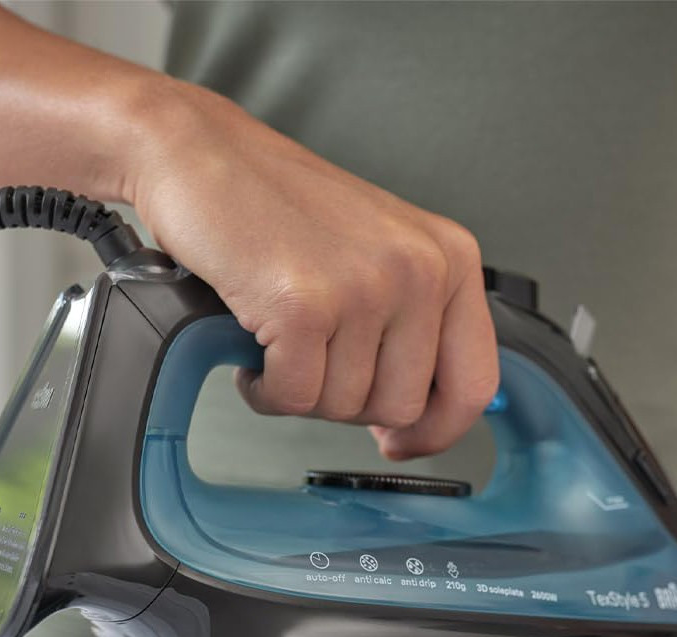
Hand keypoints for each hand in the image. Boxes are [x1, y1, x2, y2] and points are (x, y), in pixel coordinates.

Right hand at [119, 79, 497, 459]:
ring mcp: (363, 287)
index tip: (400, 441)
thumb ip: (415, 324)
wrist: (202, 155)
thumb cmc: (279, 205)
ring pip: (345, 408)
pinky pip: (294, 399)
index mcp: (450, 258)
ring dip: (301, 392)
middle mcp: (419, 269)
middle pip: (401, 407)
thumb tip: (418, 417)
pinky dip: (265, 390)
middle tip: (314, 363)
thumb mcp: (379, 253)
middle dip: (348, 403)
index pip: (475, 382)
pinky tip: (256, 350)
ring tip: (281, 342)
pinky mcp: (303, 306)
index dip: (438, 430)